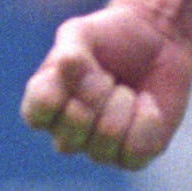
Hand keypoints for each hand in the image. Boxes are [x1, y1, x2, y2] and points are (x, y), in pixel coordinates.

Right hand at [20, 0, 191, 169]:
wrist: (156, 40)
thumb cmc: (111, 37)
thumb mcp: (82, 33)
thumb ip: (70, 50)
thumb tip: (65, 64)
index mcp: (46, 102)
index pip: (35, 116)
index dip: (56, 94)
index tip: (75, 63)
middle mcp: (67, 132)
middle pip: (69, 135)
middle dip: (95, 94)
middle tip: (107, 74)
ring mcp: (98, 148)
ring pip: (105, 139)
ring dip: (122, 102)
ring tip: (126, 87)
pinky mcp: (131, 156)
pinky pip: (135, 150)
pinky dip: (145, 119)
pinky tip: (146, 102)